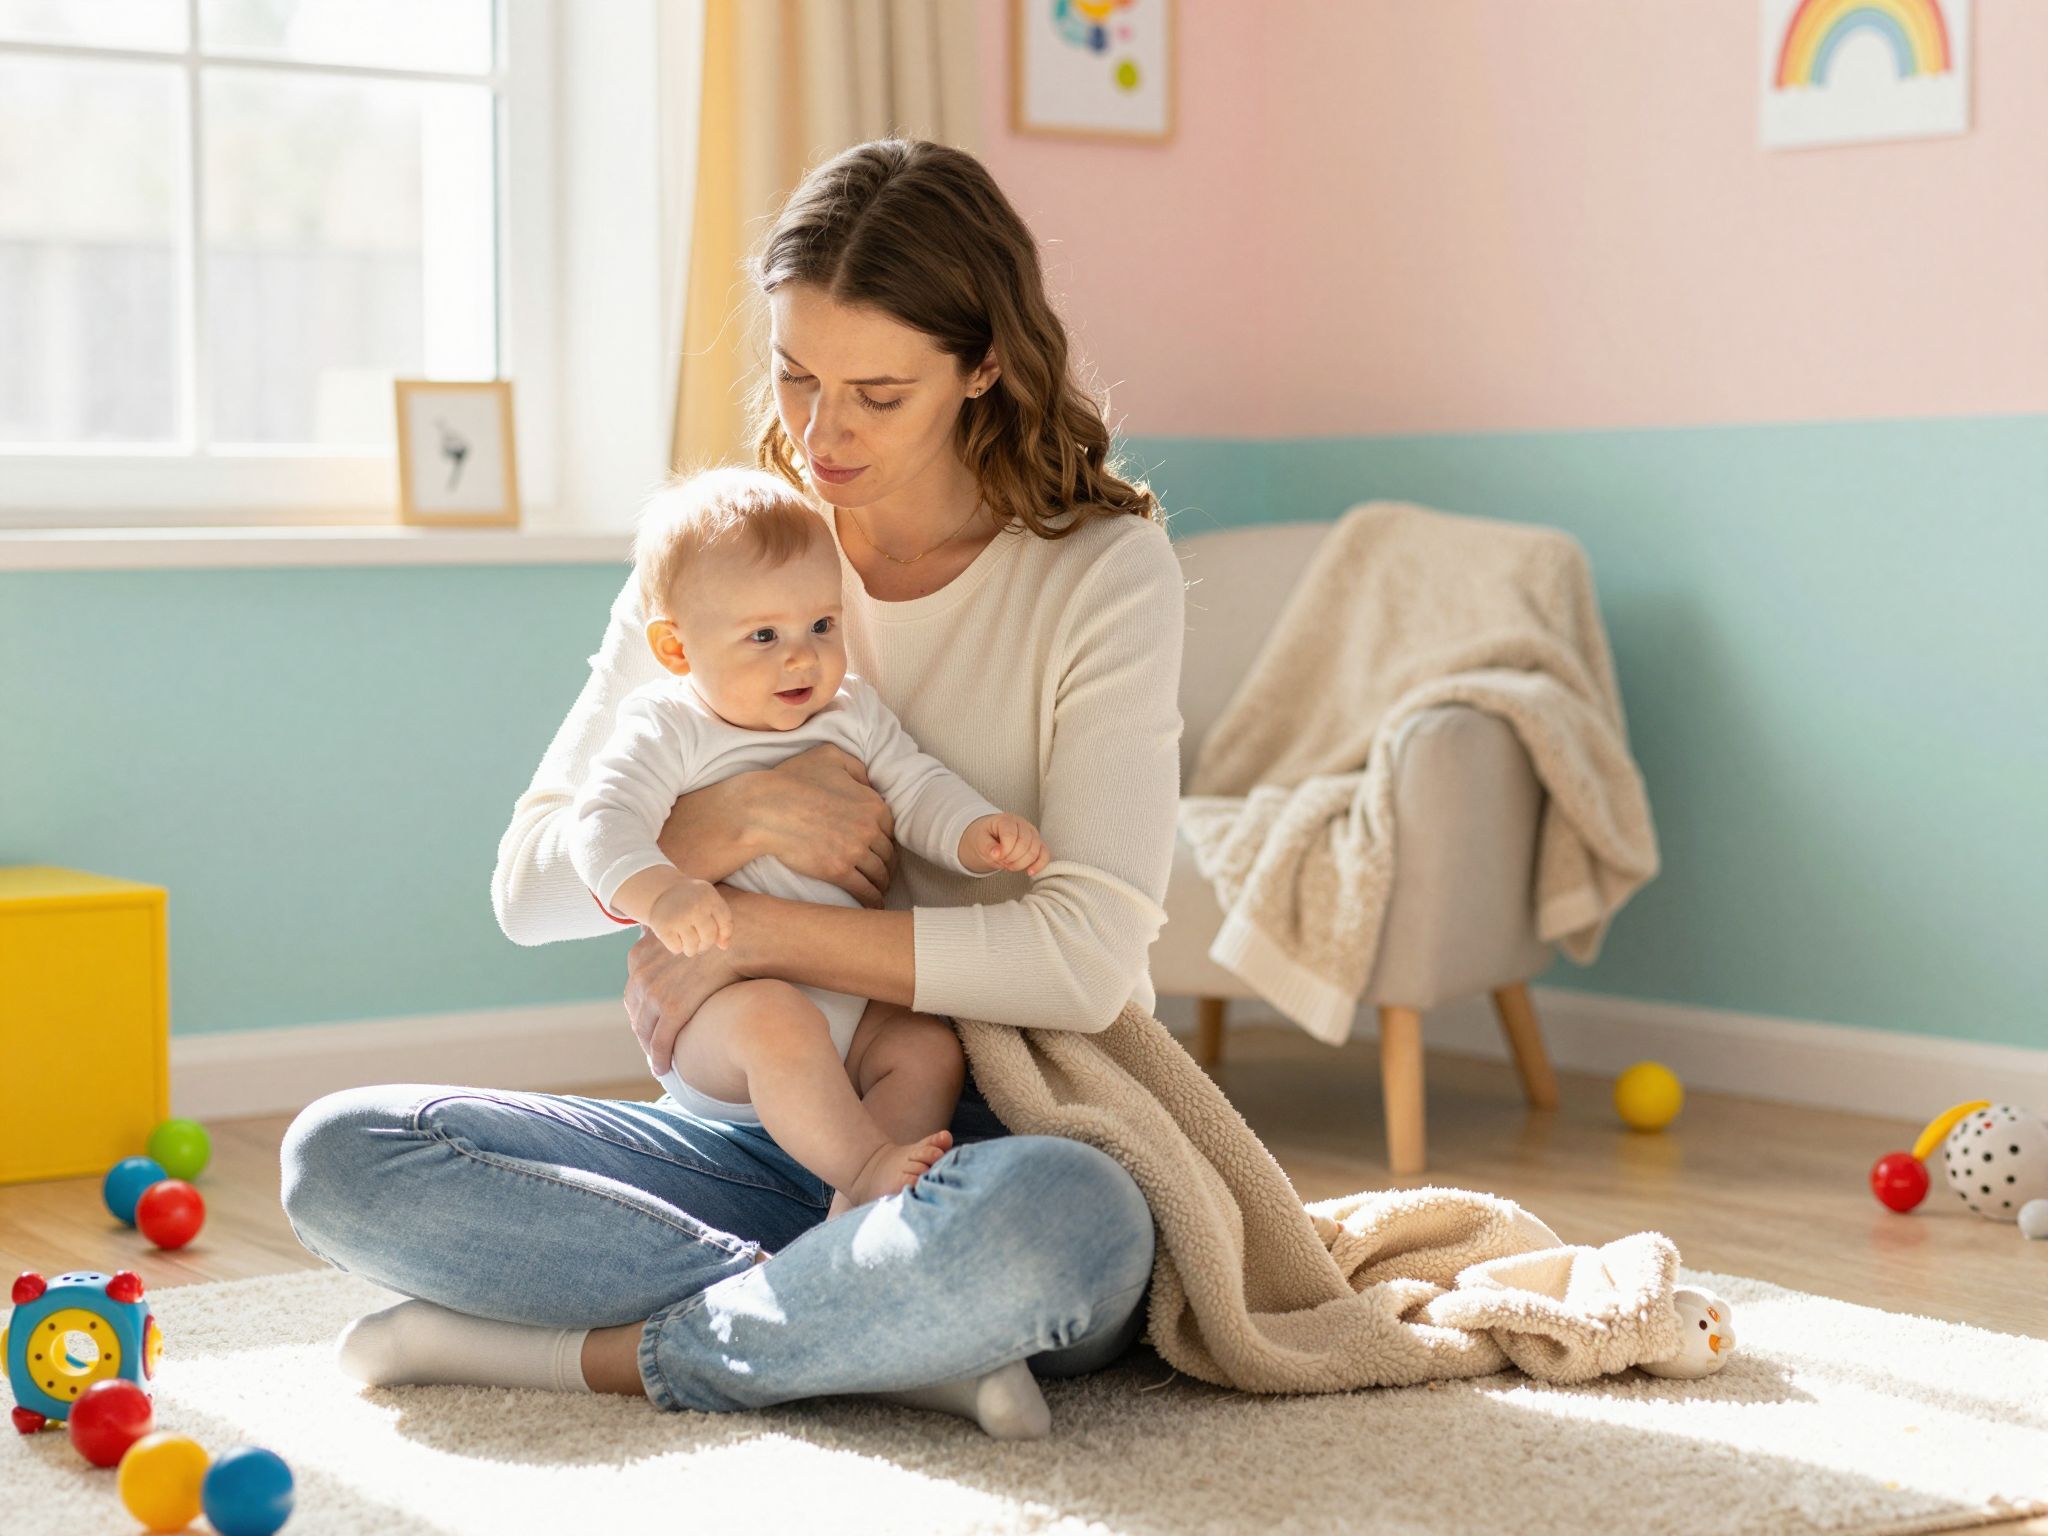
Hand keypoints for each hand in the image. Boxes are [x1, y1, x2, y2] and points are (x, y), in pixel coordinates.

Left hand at [625, 894, 747, 1073]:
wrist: (743, 935)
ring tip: (657, 1060)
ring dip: (649, 1047)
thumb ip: (672, 935)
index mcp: (640, 954)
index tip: (650, 1017)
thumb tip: (673, 937)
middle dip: (642, 1028)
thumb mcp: (684, 925)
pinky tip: (663, 1068)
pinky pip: (661, 1041)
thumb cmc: (721, 929)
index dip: (640, 1006)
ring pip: (645, 1030)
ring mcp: (655, 992)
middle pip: (636, 1010)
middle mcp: (641, 973)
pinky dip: (659, 1058)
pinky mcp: (673, 1010)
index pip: (634, 989)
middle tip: (651, 1043)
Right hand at [645, 879, 731, 957]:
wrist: (661, 891)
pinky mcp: (663, 927)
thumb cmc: (692, 901)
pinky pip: (677, 948)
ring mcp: (678, 916)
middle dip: (705, 944)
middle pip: (709, 937)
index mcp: (709, 896)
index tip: (718, 937)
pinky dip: (676, 947)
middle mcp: (695, 906)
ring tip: (687, 942)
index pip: (726, 923)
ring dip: (691, 949)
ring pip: (692, 947)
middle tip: (700, 943)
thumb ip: (722, 922)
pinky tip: (674, 937)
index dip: (724, 934)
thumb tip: (724, 947)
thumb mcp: (709, 902)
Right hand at [749, 744, 898, 906]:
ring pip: (879, 874)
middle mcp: (869, 828)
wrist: (765, 808)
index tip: (883, 851)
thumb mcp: (829, 757)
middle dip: (888, 866)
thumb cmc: (792, 780)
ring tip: (878, 891)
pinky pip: (865, 890)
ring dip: (882, 885)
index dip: (888, 842)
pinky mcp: (838, 870)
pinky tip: (872, 905)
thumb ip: (856, 767)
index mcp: (872, 803)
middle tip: (884, 874)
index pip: (891, 830)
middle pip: (888, 854)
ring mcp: (855, 850)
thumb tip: (869, 784)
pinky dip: (872, 900)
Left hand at [961, 813, 1048, 875]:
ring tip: (1009, 865)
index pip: (1011, 835)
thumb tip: (996, 854)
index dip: (1004, 850)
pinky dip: (1039, 865)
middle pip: (1024, 844)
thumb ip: (987, 846)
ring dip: (1021, 864)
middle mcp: (1022, 824)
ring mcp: (1032, 833)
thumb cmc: (986, 837)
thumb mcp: (980, 840)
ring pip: (1035, 851)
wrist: (990, 837)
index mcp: (1006, 820)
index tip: (996, 856)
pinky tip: (1029, 872)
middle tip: (1002, 861)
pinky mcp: (1038, 843)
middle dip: (1012, 858)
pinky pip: (1045, 854)